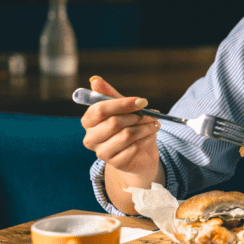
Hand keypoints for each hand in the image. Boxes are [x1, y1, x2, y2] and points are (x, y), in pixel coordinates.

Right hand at [79, 77, 160, 210]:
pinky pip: (134, 148)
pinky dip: (147, 139)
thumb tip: (95, 80)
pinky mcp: (115, 163)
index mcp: (88, 121)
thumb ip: (110, 95)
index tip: (142, 101)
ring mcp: (101, 153)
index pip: (100, 109)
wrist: (139, 153)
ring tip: (155, 124)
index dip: (122, 104)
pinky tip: (152, 136)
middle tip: (153, 114)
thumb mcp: (122, 109)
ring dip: (145, 127)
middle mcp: (91, 138)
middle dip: (137, 116)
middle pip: (114, 123)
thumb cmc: (128, 127)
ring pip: (126, 135)